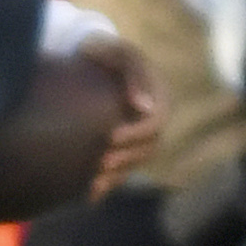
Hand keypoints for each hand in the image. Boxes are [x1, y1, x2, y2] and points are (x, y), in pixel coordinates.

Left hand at [76, 34, 163, 194]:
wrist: (85, 54)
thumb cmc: (103, 50)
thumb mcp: (119, 52)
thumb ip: (134, 73)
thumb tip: (145, 107)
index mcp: (159, 98)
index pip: (156, 124)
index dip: (136, 134)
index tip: (109, 137)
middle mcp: (152, 119)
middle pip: (148, 148)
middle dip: (125, 159)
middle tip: (99, 164)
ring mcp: (138, 133)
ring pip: (136, 162)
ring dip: (117, 176)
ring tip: (93, 184)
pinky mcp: (122, 144)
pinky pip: (122, 168)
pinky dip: (108, 183)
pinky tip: (90, 195)